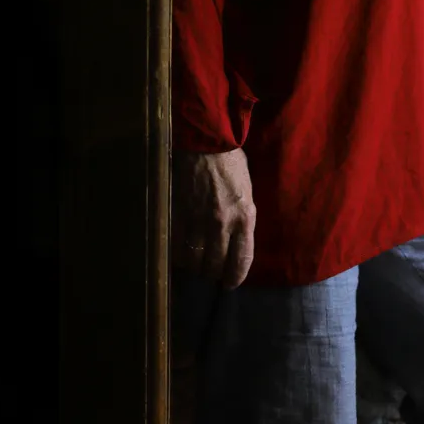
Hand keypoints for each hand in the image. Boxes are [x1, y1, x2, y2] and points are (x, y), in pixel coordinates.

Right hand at [172, 147, 255, 287]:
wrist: (206, 139)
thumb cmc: (231, 162)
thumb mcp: (247, 192)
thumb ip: (243, 218)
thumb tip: (236, 240)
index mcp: (245, 217)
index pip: (241, 261)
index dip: (235, 278)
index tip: (229, 283)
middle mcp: (223, 224)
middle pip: (215, 266)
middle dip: (213, 273)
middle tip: (210, 271)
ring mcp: (199, 220)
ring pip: (194, 260)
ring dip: (194, 265)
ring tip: (194, 262)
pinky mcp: (179, 214)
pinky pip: (176, 246)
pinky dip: (177, 254)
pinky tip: (179, 251)